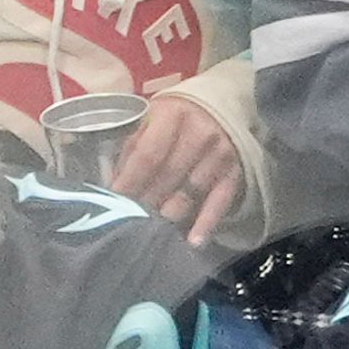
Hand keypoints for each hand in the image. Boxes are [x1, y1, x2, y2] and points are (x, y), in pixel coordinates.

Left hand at [104, 95, 245, 246]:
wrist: (220, 107)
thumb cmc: (176, 118)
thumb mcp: (152, 119)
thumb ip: (133, 148)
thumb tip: (115, 184)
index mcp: (172, 116)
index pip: (148, 155)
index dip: (131, 180)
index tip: (115, 200)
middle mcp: (199, 133)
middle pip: (168, 176)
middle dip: (147, 202)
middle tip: (129, 221)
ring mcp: (219, 155)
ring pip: (190, 193)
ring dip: (169, 215)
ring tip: (152, 233)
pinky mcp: (233, 173)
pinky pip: (219, 203)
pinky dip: (206, 224)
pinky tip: (193, 242)